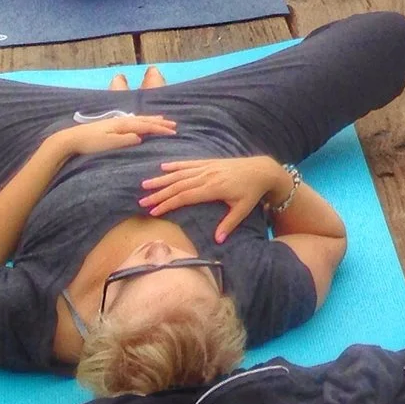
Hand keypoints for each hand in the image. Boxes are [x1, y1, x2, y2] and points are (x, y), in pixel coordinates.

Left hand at [48, 114, 177, 159]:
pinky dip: (142, 120)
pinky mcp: (111, 125)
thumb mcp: (109, 143)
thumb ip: (125, 140)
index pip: (146, 126)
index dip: (160, 129)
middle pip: (144, 120)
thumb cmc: (90, 143)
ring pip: (139, 119)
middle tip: (173, 124)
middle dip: (159, 122)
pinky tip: (141, 122)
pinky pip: (133, 121)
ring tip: (162, 119)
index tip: (173, 132)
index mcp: (123, 125)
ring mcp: (116, 122)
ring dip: (152, 119)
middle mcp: (122, 121)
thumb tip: (141, 137)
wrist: (71, 139)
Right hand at [139, 155, 288, 240]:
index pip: (185, 197)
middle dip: (159, 194)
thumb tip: (218, 241)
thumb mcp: (243, 209)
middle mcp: (208, 176)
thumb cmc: (252, 192)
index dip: (168, 204)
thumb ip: (229, 224)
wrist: (263, 170)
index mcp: (213, 188)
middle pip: (178, 186)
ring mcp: (208, 168)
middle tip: (141, 201)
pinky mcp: (211, 163)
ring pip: (181, 173)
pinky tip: (164, 166)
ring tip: (145, 184)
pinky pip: (190, 163)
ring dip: (163, 179)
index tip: (153, 211)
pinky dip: (176, 165)